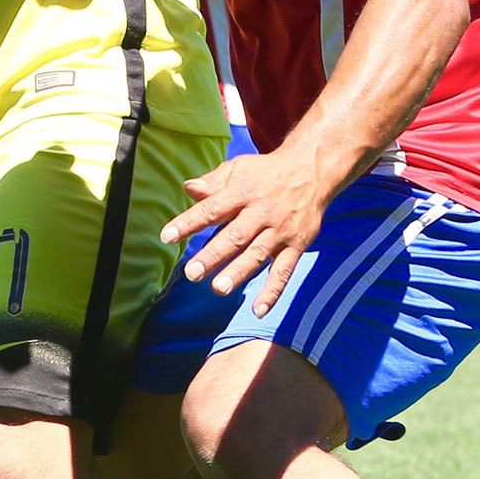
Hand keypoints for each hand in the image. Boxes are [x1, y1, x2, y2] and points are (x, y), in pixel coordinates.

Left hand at [160, 146, 329, 314]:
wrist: (312, 170)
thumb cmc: (265, 173)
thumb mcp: (239, 169)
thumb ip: (213, 182)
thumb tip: (188, 188)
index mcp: (242, 192)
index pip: (212, 208)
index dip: (189, 222)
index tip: (167, 237)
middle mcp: (261, 212)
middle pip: (235, 235)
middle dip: (213, 255)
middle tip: (192, 273)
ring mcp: (280, 230)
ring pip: (257, 254)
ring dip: (239, 272)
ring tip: (219, 288)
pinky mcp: (296, 245)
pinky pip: (284, 271)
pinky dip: (273, 291)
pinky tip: (259, 310)